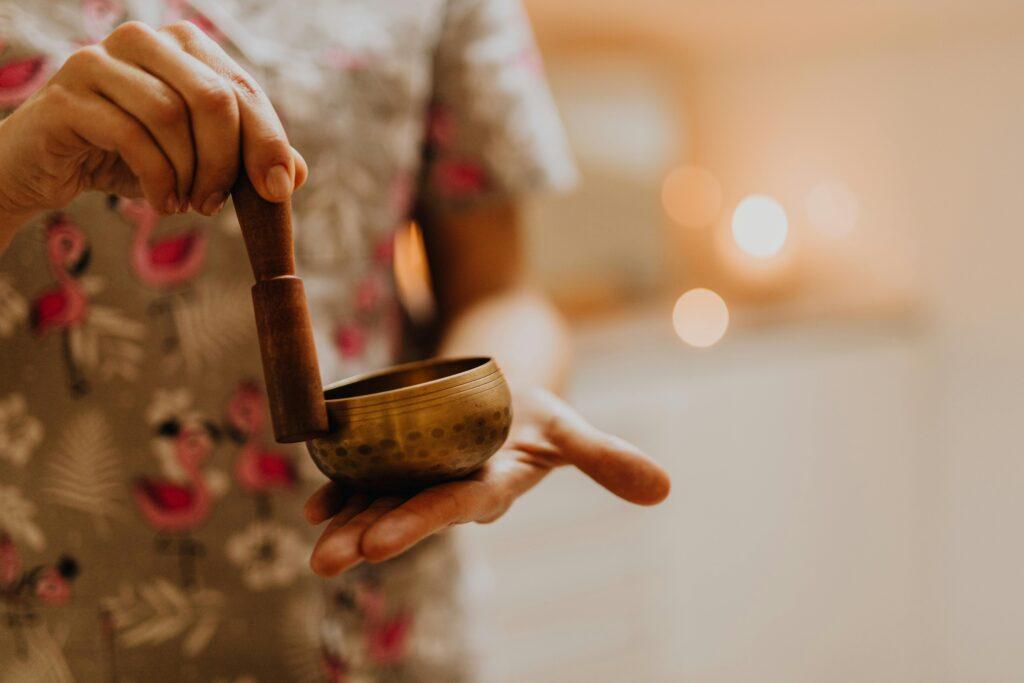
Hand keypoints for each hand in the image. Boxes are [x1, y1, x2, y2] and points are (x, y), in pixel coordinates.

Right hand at [0, 20, 305, 224]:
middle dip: (226, 161)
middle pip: (213, 98)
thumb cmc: (128, 156)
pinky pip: (132, 136)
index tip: (276, 191)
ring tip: (186, 203)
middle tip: (217, 204)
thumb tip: (296, 174)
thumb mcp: (196, 157)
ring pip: (172, 116)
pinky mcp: (67, 94)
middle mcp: (143, 40)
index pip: (242, 90)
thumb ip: (245, 158)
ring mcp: (99, 60)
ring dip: (188, 174)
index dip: (267, 143)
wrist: (45, 167)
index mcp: (182, 45)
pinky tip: (161, 202)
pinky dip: (157, 180)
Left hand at [304, 388, 670, 575]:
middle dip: (366, 536)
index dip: (418, 522)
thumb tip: (665, 489)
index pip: (454, 505)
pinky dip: (338, 488)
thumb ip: (608, 459)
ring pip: (378, 501)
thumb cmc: (535, 414)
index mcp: (490, 484)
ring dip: (343, 523)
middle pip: (405, 512)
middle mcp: (449, 487)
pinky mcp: (397, 458)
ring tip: (314, 547)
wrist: (501, 393)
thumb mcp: (570, 428)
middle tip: (326, 561)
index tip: (377, 542)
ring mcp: (419, 476)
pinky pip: (363, 477)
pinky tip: (315, 504)